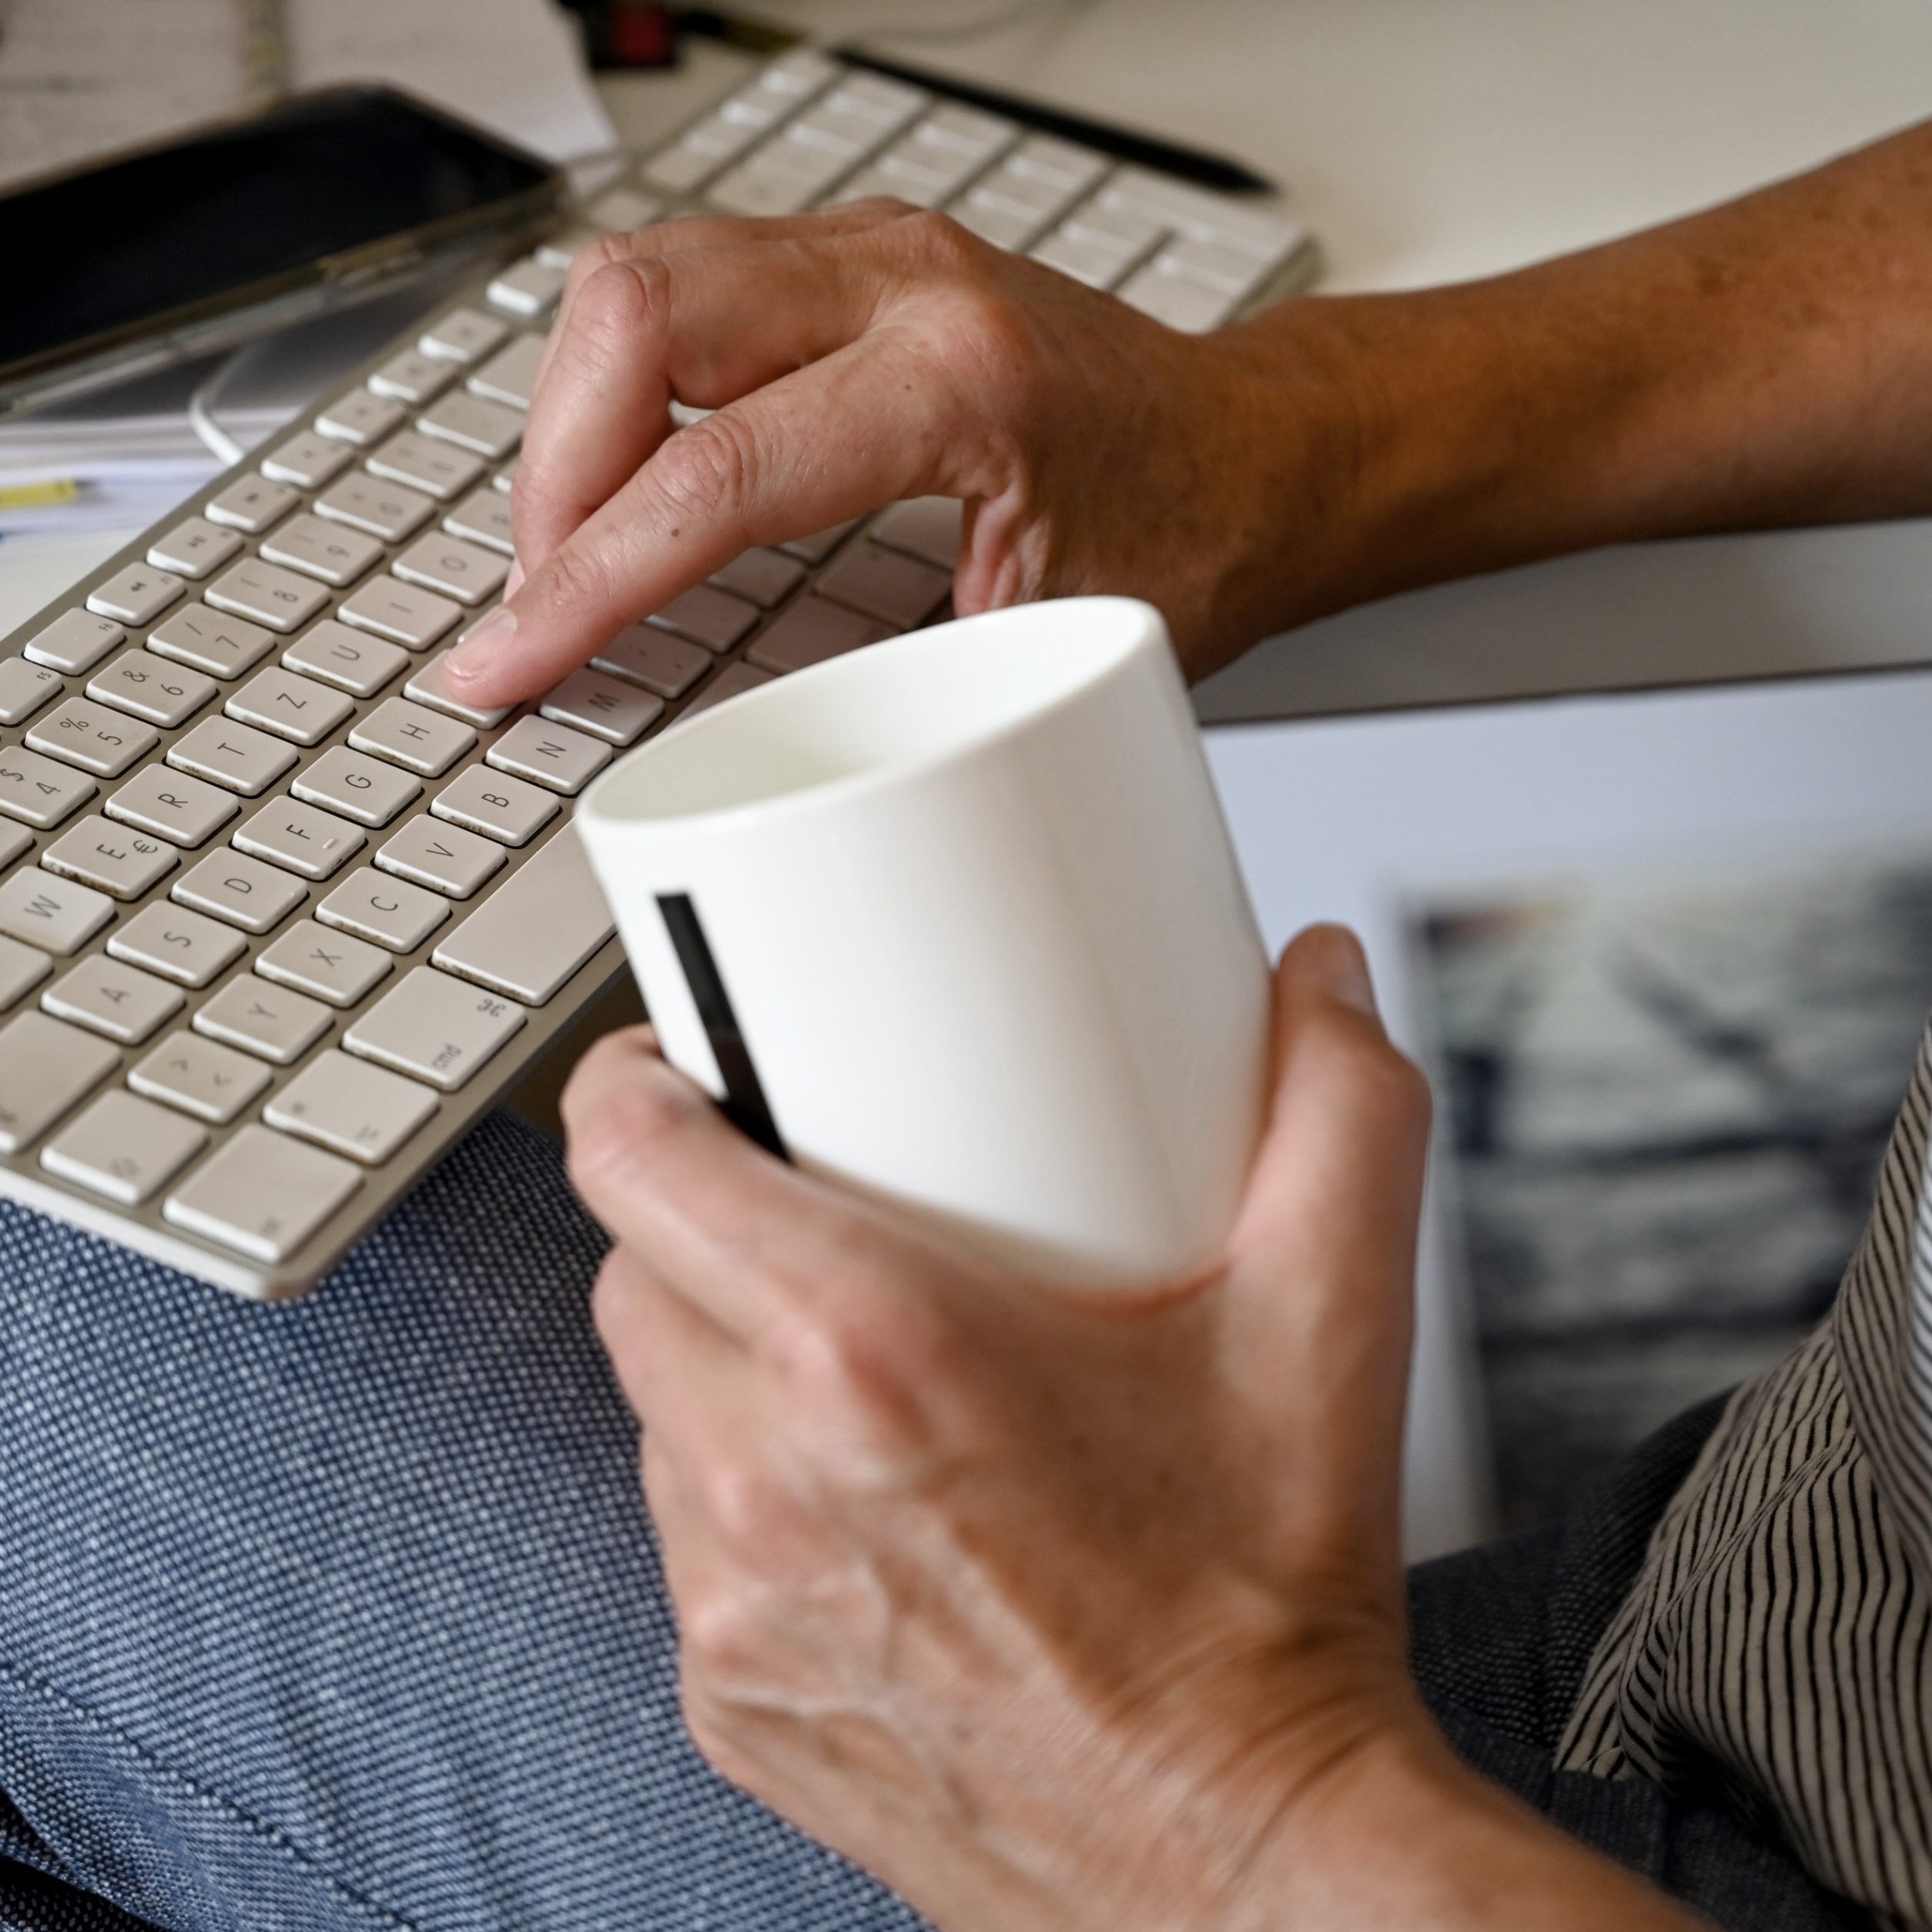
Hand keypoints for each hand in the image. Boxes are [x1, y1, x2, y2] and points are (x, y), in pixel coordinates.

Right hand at [447, 201, 1372, 705]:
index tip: (511, 656)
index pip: (709, 475)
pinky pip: (690, 283)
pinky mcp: (861, 259)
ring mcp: (880, 251)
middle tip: (546, 598)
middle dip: (551, 472)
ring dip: (576, 417)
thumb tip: (739, 745)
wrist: (1262, 451)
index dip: (583, 581)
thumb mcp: (1039, 642)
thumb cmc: (1192, 538)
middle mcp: (907, 282)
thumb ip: (879, 682)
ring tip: (578, 546)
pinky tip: (633, 470)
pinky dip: (628, 380)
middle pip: (633, 315)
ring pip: (643, 278)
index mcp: (961, 384)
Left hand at [565, 926, 1437, 1930]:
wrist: (1248, 1867)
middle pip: (633, 1274)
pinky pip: (683, 1544)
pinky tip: (852, 1499)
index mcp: (874, 1358)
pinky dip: (737, 1494)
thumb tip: (1320, 990)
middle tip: (804, 1197)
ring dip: (716, 1356)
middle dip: (693, 1215)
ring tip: (844, 1351)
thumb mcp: (1328, 1332)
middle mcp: (769, 1480)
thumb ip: (1340, 1121)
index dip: (632, 1079)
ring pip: (651, 1410)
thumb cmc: (1263, 1616)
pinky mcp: (733, 1701)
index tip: (675, 1059)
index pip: (635, 1161)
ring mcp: (734, 1607)